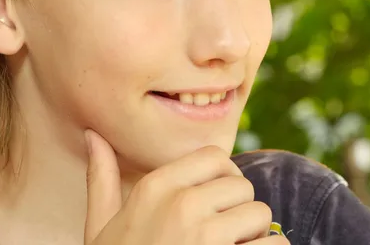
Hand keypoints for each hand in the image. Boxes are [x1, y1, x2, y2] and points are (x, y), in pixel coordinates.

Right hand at [83, 130, 288, 244]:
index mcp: (154, 188)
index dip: (222, 178)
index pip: (215, 157)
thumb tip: (94, 135)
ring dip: (253, 235)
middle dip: (237, 210)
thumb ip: (101, 179)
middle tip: (219, 235)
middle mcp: (181, 205)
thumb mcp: (101, 227)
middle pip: (242, 186)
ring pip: (261, 214)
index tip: (215, 202)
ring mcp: (206, 236)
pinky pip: (276, 244)